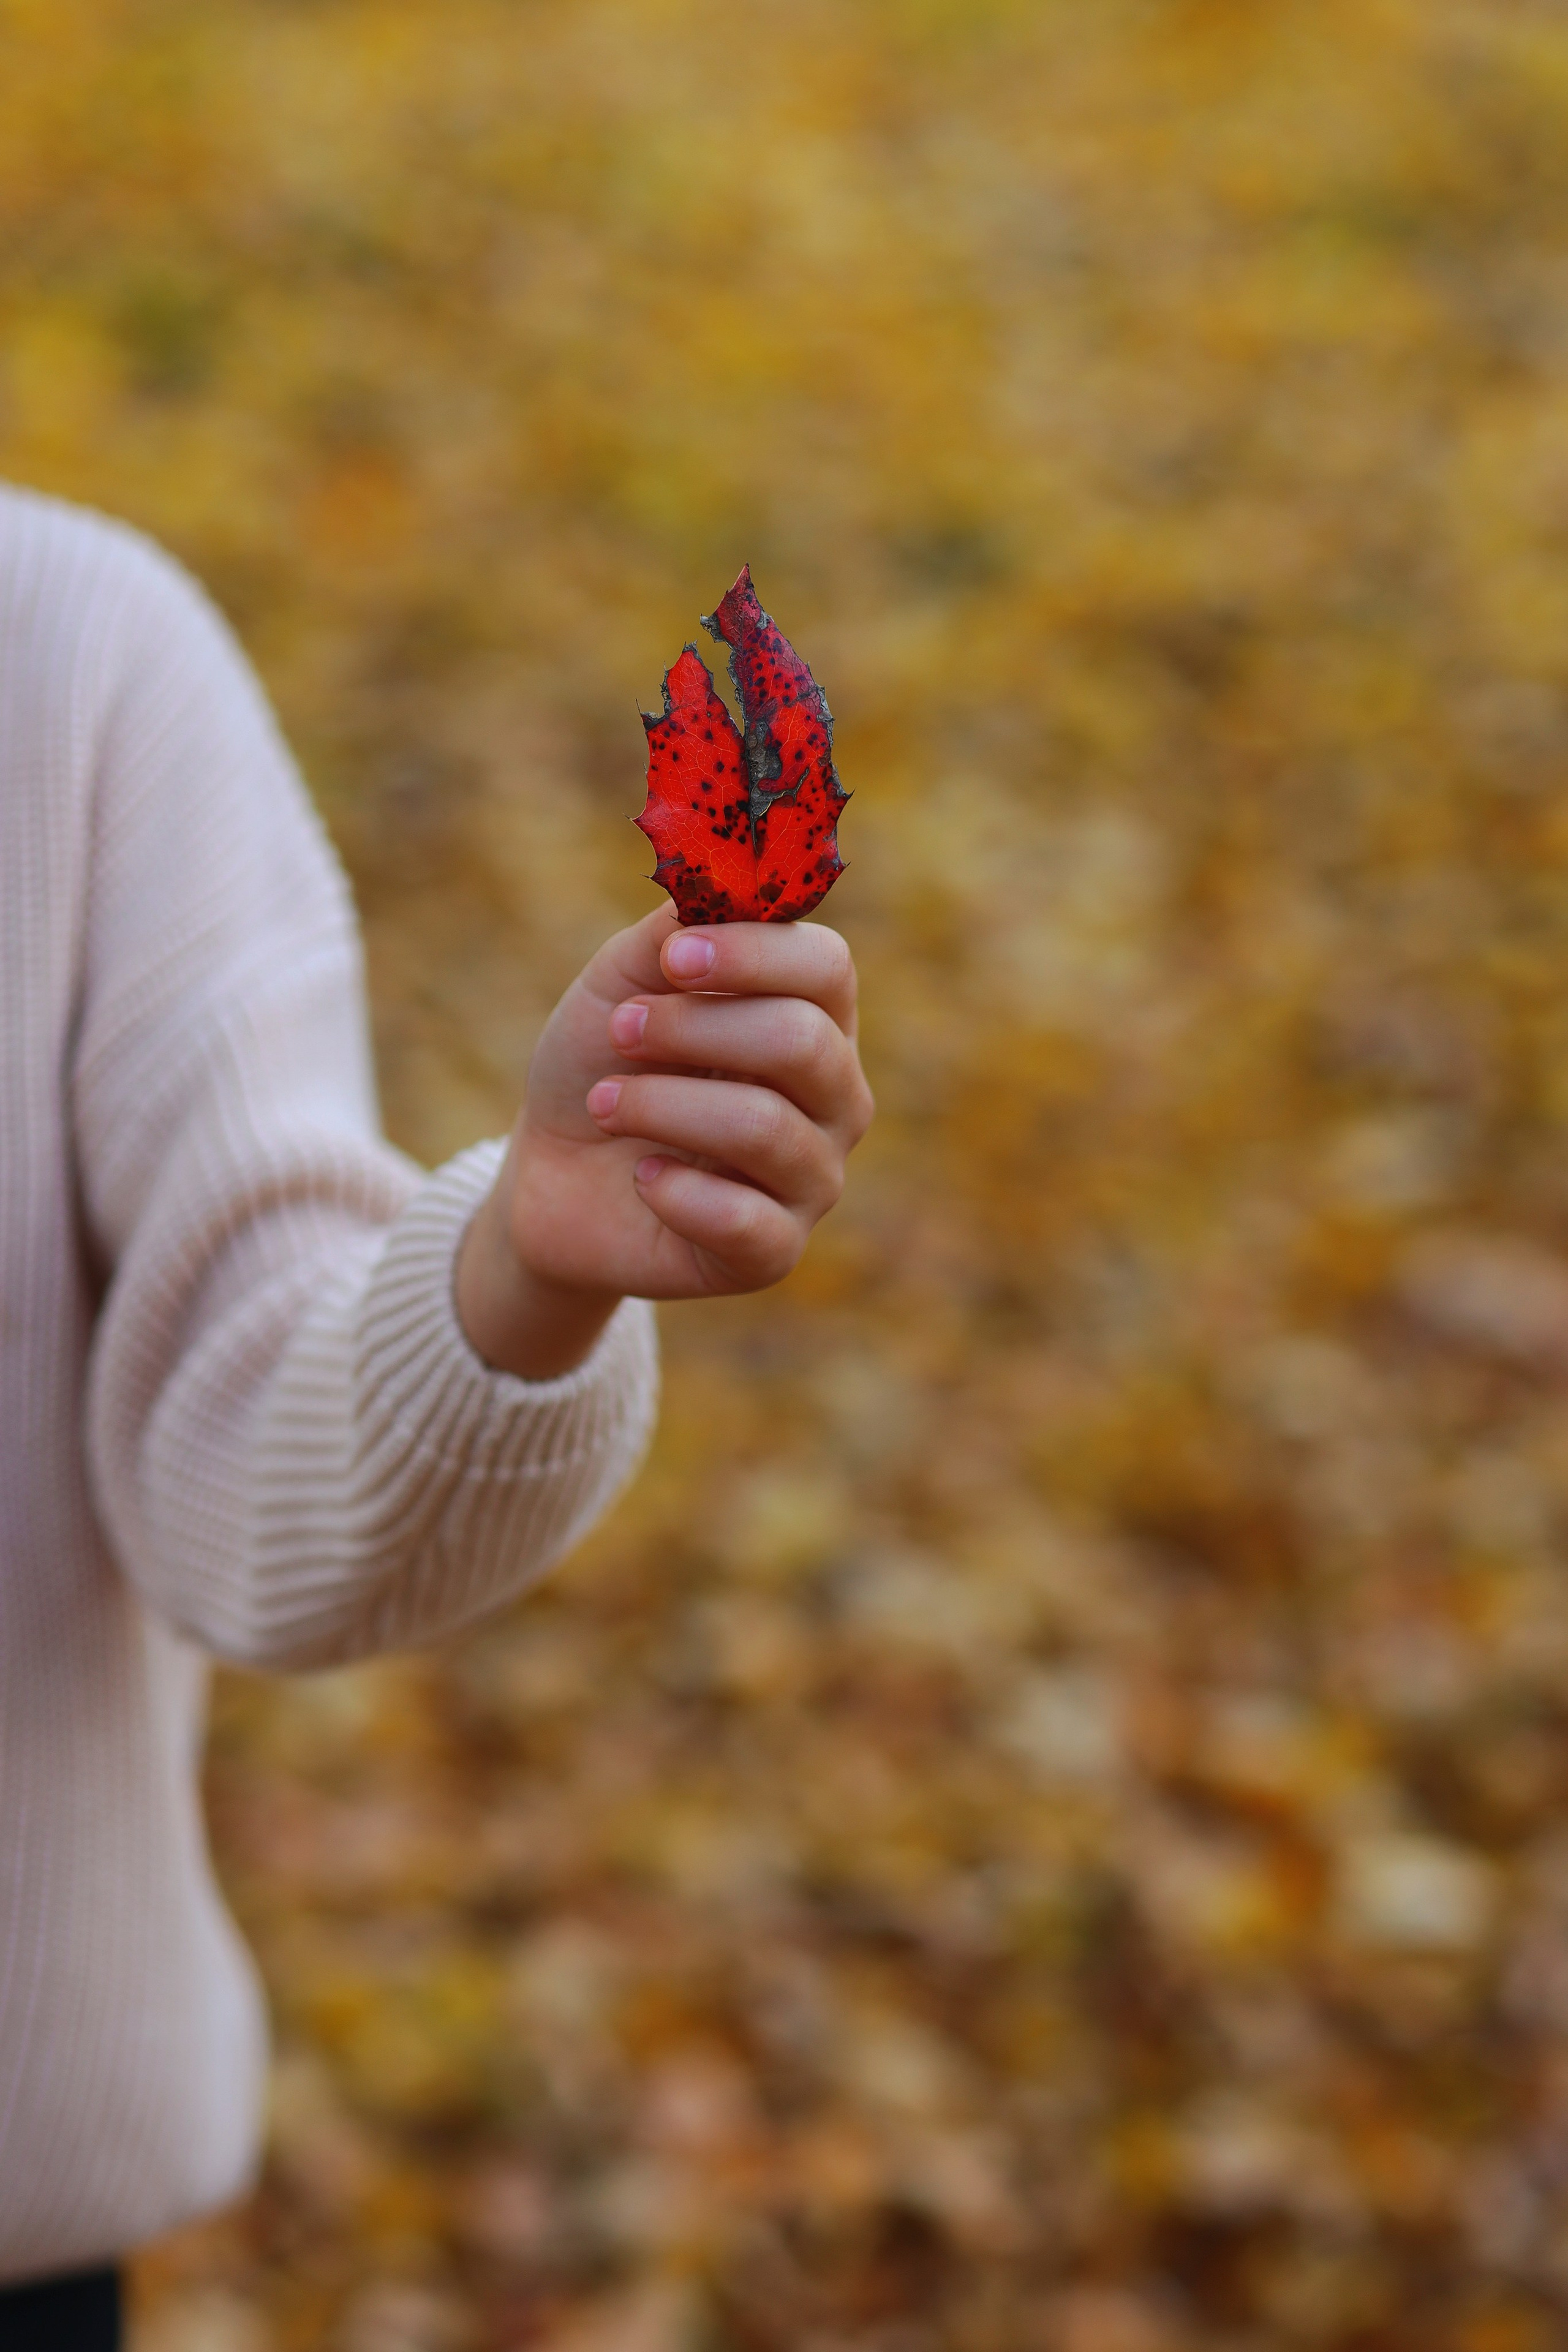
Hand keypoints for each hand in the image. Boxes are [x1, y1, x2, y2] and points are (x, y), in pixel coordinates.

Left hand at [456, 905, 873, 1377]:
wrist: (554, 1172)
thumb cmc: (604, 1063)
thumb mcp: (623, 983)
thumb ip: (676, 930)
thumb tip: (722, 887)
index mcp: (813, 1017)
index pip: (828, 967)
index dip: (752, 954)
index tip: (673, 958)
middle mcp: (834, 1097)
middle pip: (801, 1042)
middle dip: (692, 1030)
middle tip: (623, 1033)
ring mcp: (813, 1178)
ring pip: (764, 1127)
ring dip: (659, 1105)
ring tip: (604, 1104)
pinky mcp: (774, 1253)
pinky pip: (744, 1221)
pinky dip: (674, 1191)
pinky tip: (641, 1179)